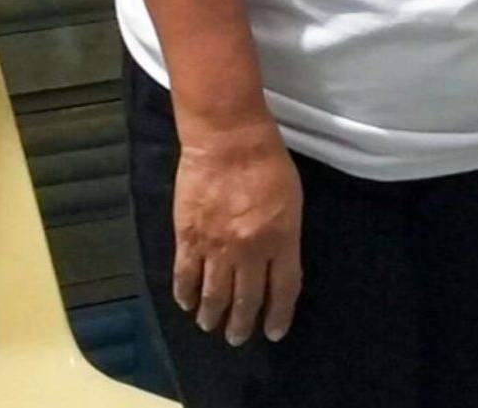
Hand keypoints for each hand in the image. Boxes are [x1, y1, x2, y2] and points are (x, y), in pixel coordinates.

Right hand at [172, 119, 303, 346]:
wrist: (229, 140)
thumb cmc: (268, 162)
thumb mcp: (293, 200)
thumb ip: (286, 235)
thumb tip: (278, 262)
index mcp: (282, 239)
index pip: (283, 289)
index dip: (279, 314)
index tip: (275, 331)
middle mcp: (250, 251)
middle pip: (246, 299)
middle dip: (242, 324)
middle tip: (238, 338)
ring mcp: (216, 246)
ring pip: (213, 294)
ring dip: (212, 315)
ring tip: (210, 326)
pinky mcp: (188, 237)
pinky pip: (184, 275)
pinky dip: (184, 294)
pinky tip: (186, 303)